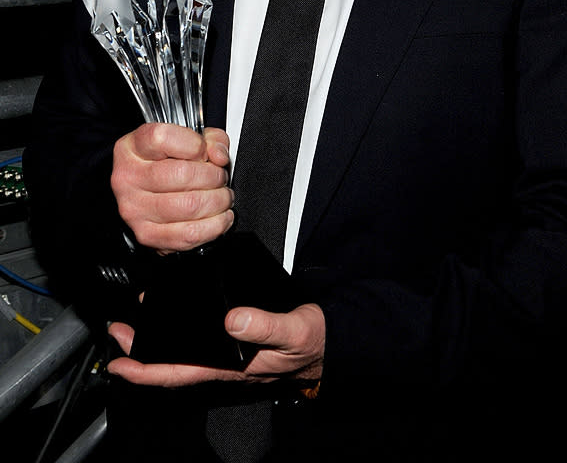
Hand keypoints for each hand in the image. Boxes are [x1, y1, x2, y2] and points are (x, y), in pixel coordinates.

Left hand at [107, 303, 324, 387]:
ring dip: (158, 339)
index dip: (147, 371)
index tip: (121, 363)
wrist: (328, 343)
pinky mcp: (234, 339)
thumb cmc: (312, 342)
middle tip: (118, 333)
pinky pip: (198, 341)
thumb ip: (267, 326)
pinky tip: (173, 315)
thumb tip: (233, 319)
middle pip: (173, 364)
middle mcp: (224, 362)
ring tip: (137, 322)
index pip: (181, 372)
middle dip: (142, 353)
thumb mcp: (294, 331)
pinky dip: (179, 330)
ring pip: (183, 352)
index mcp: (233, 365)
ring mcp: (227, 353)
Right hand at [111, 123, 233, 252]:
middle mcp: (128, 178)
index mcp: (132, 148)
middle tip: (220, 177)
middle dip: (214, 176)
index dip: (194, 144)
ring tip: (222, 196)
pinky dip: (215, 226)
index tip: (205, 151)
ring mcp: (135, 209)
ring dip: (218, 201)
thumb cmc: (166, 164)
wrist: (145, 194)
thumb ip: (209, 139)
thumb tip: (219, 156)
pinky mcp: (147, 234)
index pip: (162, 138)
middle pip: (182, 174)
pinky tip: (220, 216)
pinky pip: (189, 234)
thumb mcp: (187, 139)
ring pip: (190, 206)